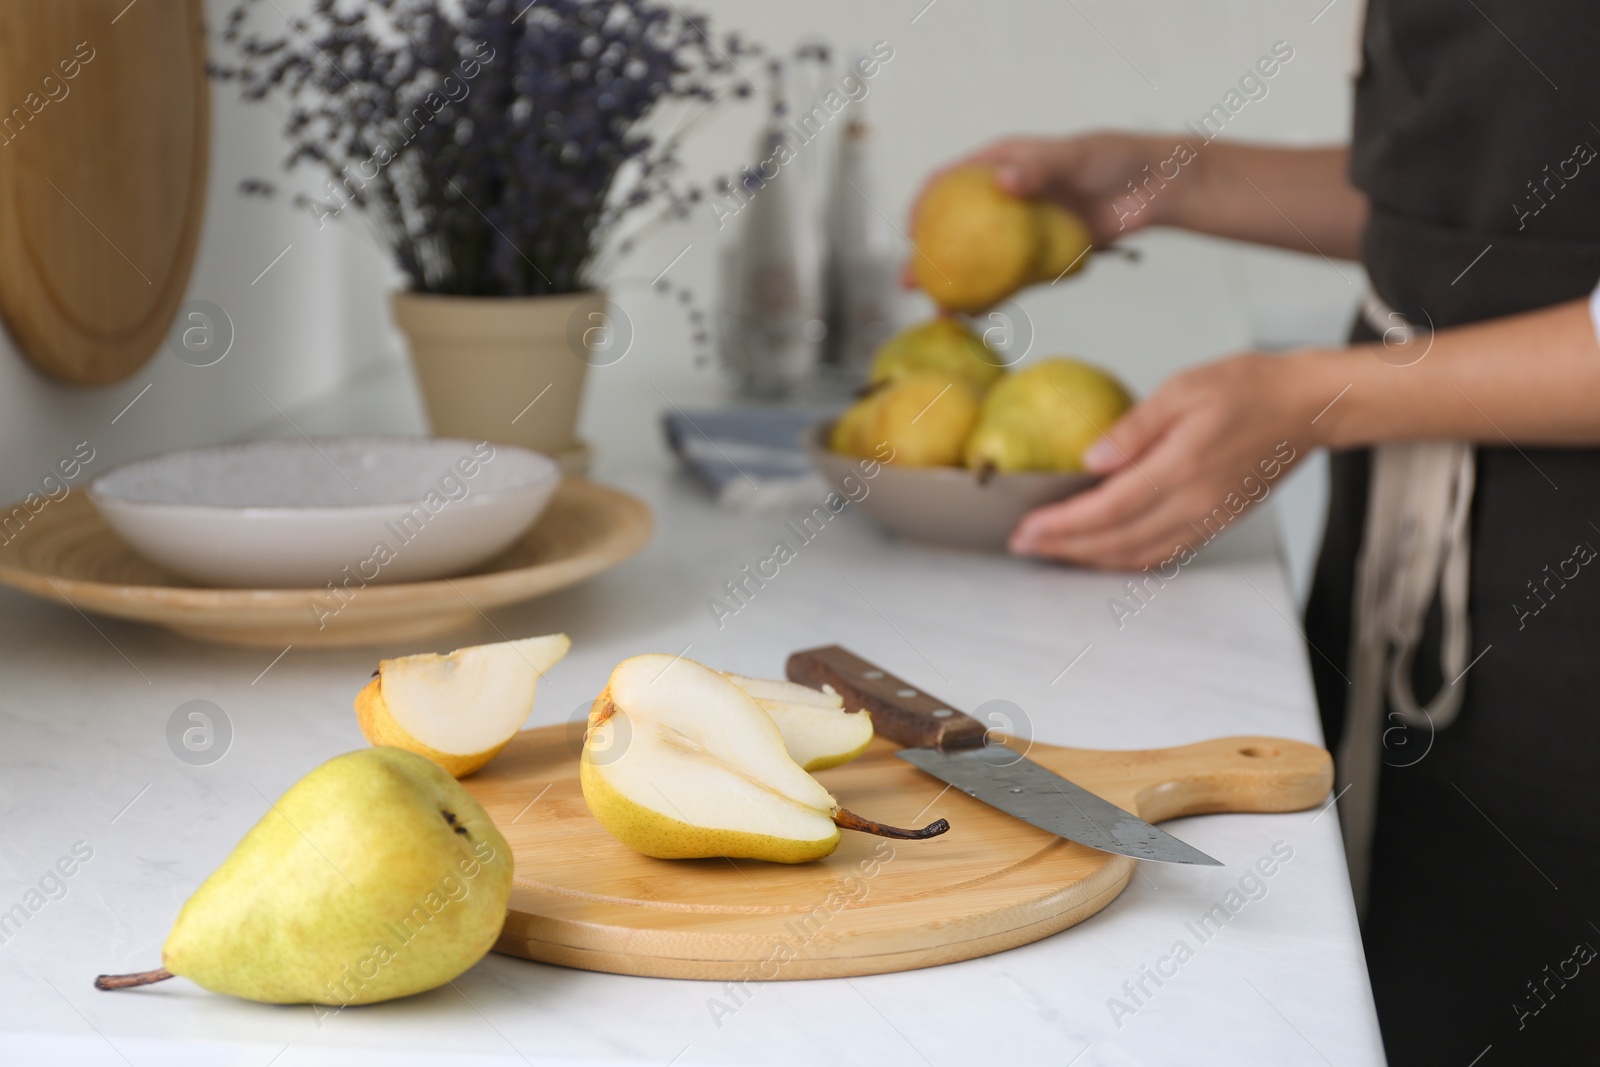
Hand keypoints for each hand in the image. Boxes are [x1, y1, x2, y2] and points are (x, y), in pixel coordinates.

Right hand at [901, 132, 1194, 286]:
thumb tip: (1004, 183)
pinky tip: (975, 315)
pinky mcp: (1042, 255)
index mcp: (1001, 164)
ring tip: (938, 310)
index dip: (923, 204)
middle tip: (911, 282)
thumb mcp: (1074, 156)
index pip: (949, 181)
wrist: (1155, 188)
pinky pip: (1011, 279)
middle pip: (954, 228)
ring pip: (978, 260)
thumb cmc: (1114, 159)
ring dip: (955, 285)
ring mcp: (1021, 230)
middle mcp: (1003, 198)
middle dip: (928, 257)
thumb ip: (1039, 168)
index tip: (910, 231)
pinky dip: (993, 297)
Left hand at [1008, 352, 1329, 568]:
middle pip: (1117, 541)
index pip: (1109, 509)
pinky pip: (1163, 553)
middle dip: (1064, 547)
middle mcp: (1196, 502)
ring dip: (1090, 559)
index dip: (1063, 525)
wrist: (1308, 406)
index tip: (1026, 529)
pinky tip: (1100, 551)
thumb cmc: (1250, 387)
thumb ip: (1134, 428)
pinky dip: (1124, 558)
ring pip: (1138, 555)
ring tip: (1052, 550)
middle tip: (1023, 545)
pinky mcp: (1216, 523)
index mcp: (1183, 466)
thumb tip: (1091, 460)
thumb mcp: (1183, 388)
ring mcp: (1208, 518)